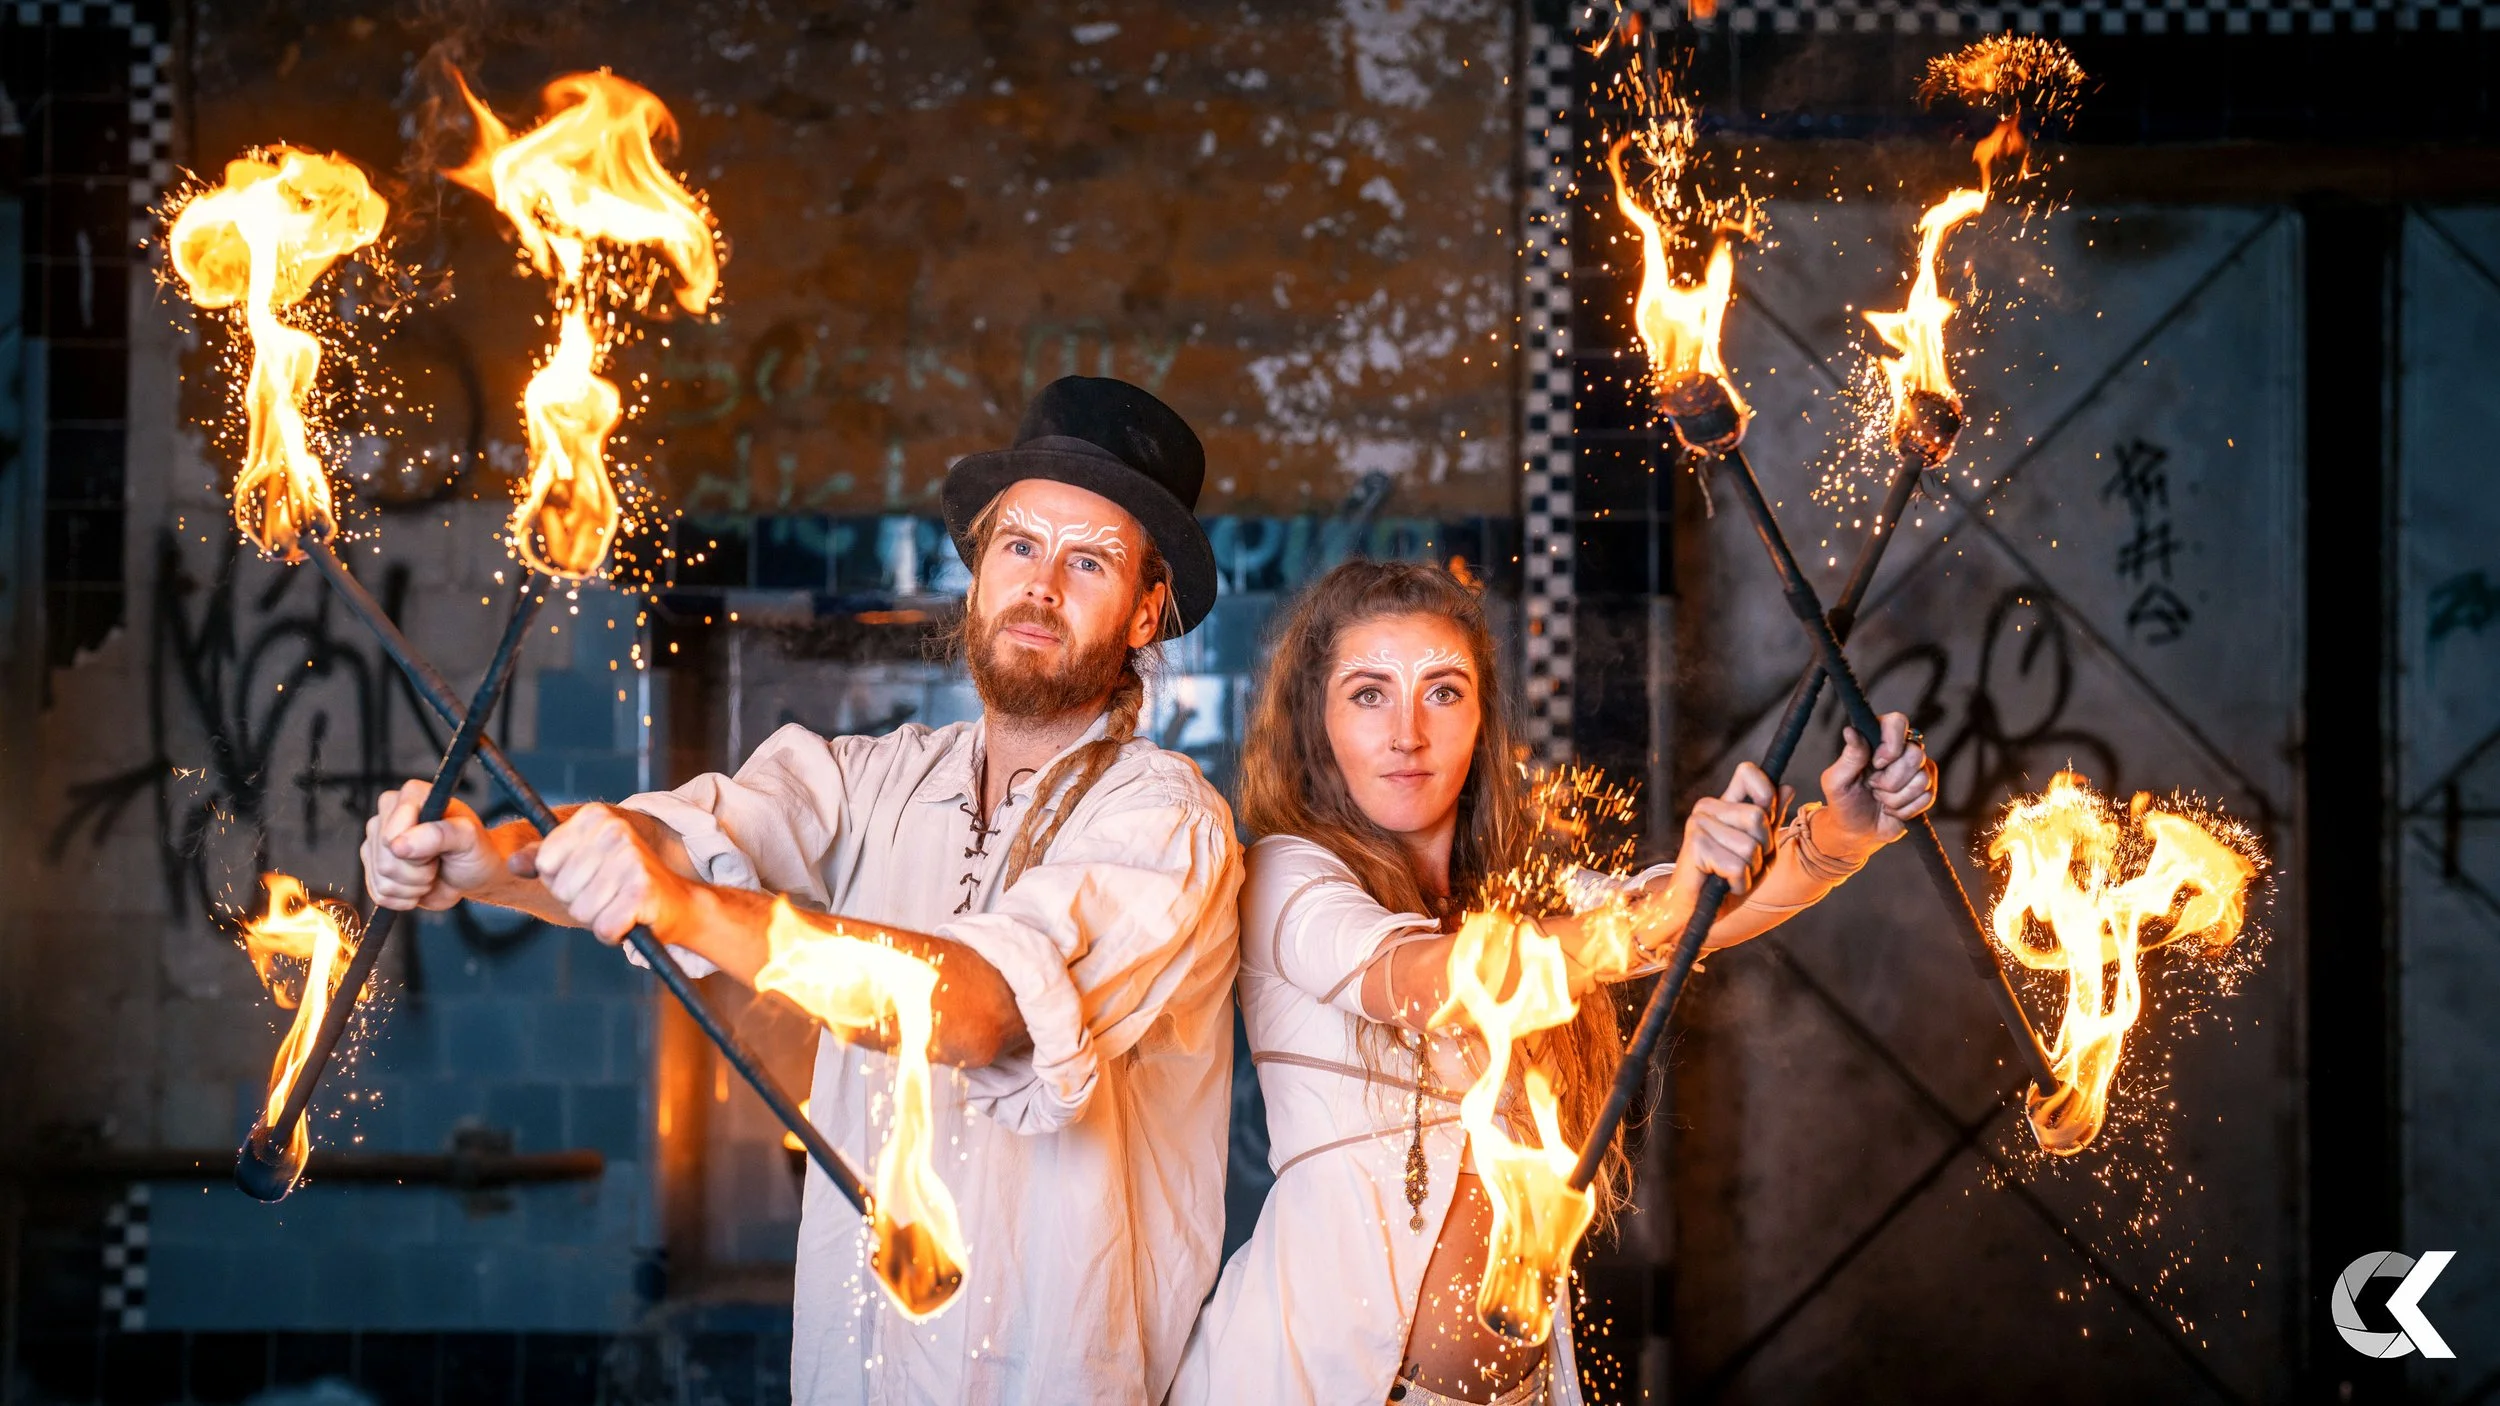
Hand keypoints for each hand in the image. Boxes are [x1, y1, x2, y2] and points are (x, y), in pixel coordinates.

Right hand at [363, 781, 500, 911]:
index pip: (392, 832)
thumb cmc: (474, 850)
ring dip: (413, 885)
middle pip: (385, 858)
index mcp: (411, 796)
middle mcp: (387, 816)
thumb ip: (439, 834)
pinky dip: (405, 897)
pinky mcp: (374, 869)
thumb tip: (399, 845)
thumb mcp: (468, 838)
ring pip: (381, 878)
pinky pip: (379, 893)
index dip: (417, 849)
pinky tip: (419, 885)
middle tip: (437, 861)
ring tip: (431, 873)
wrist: (473, 875)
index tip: (439, 847)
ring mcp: (377, 843)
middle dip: (418, 871)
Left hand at [526, 803, 691, 943]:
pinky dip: (613, 933)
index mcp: (595, 817)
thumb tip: (512, 865)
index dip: (561, 881)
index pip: (545, 863)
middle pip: (562, 889)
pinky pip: (604, 927)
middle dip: (579, 902)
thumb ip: (544, 860)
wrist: (678, 903)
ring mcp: (631, 858)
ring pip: (581, 910)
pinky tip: (630, 920)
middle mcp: (615, 830)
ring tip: (620, 906)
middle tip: (609, 894)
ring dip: (598, 918)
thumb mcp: (581, 864)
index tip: (588, 877)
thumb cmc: (623, 884)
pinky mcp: (642, 890)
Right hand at [1674, 762, 1778, 900]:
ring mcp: (1698, 824)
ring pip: (1750, 845)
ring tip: (1733, 875)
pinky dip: (1739, 883)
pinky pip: (1737, 866)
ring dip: (1750, 869)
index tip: (1767, 817)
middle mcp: (1707, 808)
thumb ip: (1771, 819)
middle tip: (1745, 863)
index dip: (1766, 793)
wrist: (1695, 909)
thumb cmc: (1727, 878)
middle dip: (1763, 848)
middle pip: (1758, 816)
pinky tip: (1725, 885)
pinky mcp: (1695, 846)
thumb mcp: (1759, 849)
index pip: (1748, 773)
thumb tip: (1788, 787)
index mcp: (1724, 804)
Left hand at [1819, 712, 1936, 853]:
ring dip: (1896, 798)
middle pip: (1915, 754)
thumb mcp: (1836, 781)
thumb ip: (1849, 757)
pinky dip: (1905, 809)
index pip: (1898, 722)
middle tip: (1873, 787)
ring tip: (1880, 799)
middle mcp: (1900, 749)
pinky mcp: (1926, 790)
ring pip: (1922, 778)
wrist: (1857, 831)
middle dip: (1891, 780)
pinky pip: (1927, 797)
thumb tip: (1850, 731)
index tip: (1877, 764)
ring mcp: (1916, 769)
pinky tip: (1892, 809)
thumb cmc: (1843, 803)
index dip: (1892, 744)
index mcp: (1876, 739)